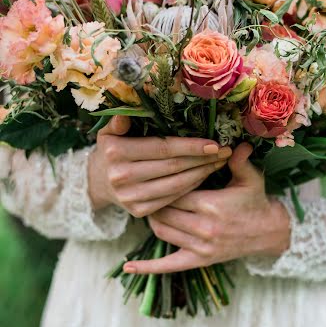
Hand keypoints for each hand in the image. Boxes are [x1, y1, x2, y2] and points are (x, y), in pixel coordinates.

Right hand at [88, 115, 231, 216]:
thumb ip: (119, 122)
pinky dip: (191, 187)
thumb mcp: (110, 132)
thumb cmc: (112, 150)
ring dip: (202, 174)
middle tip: (225, 151)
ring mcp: (131, 197)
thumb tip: (125, 114)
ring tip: (219, 162)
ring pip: (176, 184)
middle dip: (202, 159)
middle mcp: (122, 176)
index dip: (190, 146)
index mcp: (117, 152)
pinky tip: (204, 176)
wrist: (99, 183)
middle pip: (173, 167)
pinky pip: (173, 198)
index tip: (214, 143)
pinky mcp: (140, 211)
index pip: (163, 148)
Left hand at [123, 143, 290, 273]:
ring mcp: (200, 247)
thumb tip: (237, 142)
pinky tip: (128, 266)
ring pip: (161, 231)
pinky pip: (168, 265)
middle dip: (155, 199)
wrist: (269, 232)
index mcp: (211, 205)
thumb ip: (239, 161)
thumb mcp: (250, 179)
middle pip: (164, 211)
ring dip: (153, 219)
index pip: (175, 191)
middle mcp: (203, 228)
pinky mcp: (199, 261)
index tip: (156, 172)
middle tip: (148, 188)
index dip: (164, 181)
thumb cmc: (256, 202)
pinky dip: (147, 267)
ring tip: (151, 206)